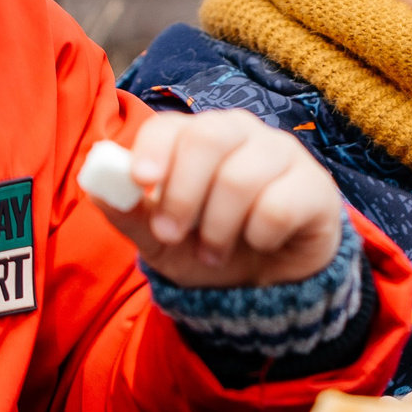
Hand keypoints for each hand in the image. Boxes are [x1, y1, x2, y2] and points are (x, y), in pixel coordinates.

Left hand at [104, 109, 345, 288]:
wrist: (267, 285)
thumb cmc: (209, 248)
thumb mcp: (160, 241)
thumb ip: (129, 213)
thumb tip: (96, 187)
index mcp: (198, 137)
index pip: (172, 126)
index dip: (153, 150)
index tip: (141, 182)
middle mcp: (241, 134)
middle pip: (208, 138)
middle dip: (182, 194)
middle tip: (172, 235)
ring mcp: (282, 154)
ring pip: (241, 176)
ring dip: (218, 228)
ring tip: (213, 253)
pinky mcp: (315, 186)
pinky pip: (279, 205)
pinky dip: (259, 235)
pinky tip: (260, 244)